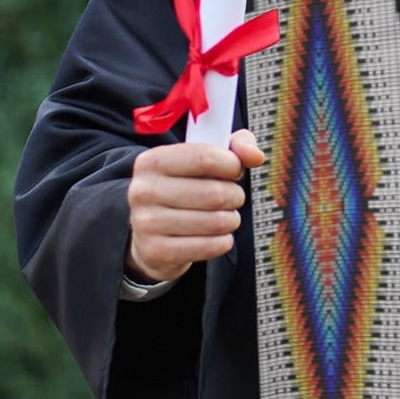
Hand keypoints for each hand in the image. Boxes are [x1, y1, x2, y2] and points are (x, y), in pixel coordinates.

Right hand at [125, 128, 264, 283]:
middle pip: (215, 193)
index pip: (205, 157)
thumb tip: (256, 156)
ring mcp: (146, 223)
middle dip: (235, 196)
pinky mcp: (156, 251)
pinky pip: (210, 246)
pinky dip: (223, 241)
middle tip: (232, 197)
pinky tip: (216, 236)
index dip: (232, 165)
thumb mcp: (204, 158)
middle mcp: (143, 190)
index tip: (235, 170)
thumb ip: (236, 147)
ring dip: (231, 220)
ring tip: (224, 216)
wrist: (151, 233)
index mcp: (152, 161)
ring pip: (216, 222)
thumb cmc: (185, 188)